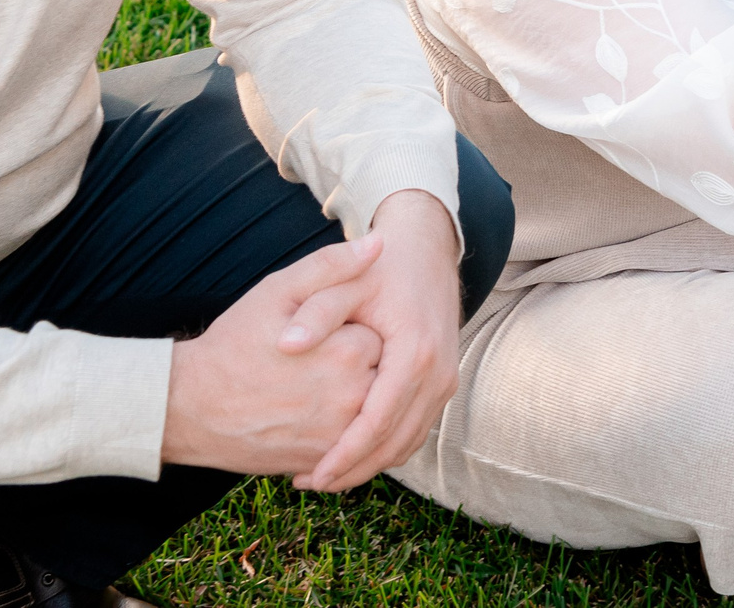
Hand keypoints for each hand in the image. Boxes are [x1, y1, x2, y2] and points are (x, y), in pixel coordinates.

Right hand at [161, 235, 384, 477]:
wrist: (191, 407)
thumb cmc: (234, 344)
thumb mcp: (278, 292)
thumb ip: (332, 265)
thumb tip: (379, 243)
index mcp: (349, 351)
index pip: (383, 332)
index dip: (355, 328)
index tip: (330, 331)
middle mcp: (353, 398)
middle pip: (383, 372)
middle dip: (361, 364)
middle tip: (319, 360)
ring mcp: (341, 436)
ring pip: (372, 408)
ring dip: (356, 396)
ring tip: (315, 384)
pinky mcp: (326, 462)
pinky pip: (355, 441)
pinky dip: (345, 427)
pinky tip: (314, 412)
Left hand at [295, 189, 463, 490]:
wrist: (426, 251)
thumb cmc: (380, 266)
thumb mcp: (346, 281)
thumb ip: (315, 311)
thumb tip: (287, 345)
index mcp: (414, 352)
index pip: (377, 422)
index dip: (344, 455)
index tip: (311, 476)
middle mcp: (438, 374)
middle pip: (396, 443)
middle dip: (354, 471)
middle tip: (311, 483)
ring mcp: (445, 381)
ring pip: (409, 442)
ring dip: (370, 464)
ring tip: (325, 475)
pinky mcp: (443, 383)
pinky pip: (415, 429)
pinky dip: (385, 448)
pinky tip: (352, 452)